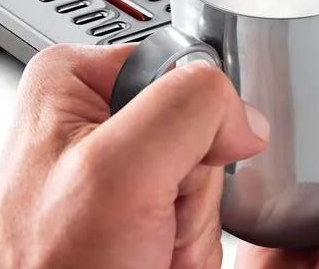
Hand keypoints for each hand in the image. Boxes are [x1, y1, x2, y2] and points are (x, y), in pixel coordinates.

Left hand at [0, 44, 268, 268]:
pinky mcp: (132, 218)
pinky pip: (196, 224)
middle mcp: (94, 121)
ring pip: (205, 186)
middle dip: (189, 190)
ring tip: (140, 249)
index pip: (184, 68)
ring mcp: (115, 174)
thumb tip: (243, 113)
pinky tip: (146, 260)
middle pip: (199, 132)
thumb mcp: (120, 170)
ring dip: (187, 230)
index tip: (170, 165)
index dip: (195, 122)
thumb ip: (188, 109)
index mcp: (75, 81)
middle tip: (146, 222)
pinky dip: (184, 251)